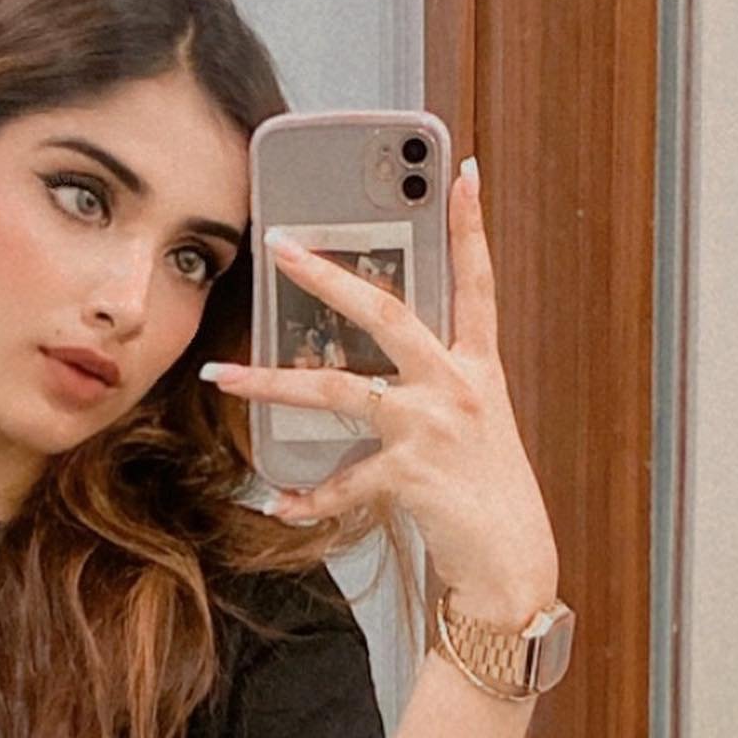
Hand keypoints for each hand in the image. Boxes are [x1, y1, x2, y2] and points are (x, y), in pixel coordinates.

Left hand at [201, 161, 559, 614]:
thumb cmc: (487, 495)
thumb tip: (380, 365)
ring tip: (225, 376)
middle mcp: (457, 387)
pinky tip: (279, 504)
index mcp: (477, 368)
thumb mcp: (472, 426)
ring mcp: (433, 428)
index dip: (471, 227)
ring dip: (273, 383)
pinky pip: (343, 482)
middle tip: (279, 246)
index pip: (477, 283)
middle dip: (328, 276)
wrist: (512, 565)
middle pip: (386, 312)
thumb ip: (434, 387)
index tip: (459, 172)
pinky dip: (307, 498)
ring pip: (340, 389)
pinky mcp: (411, 474)